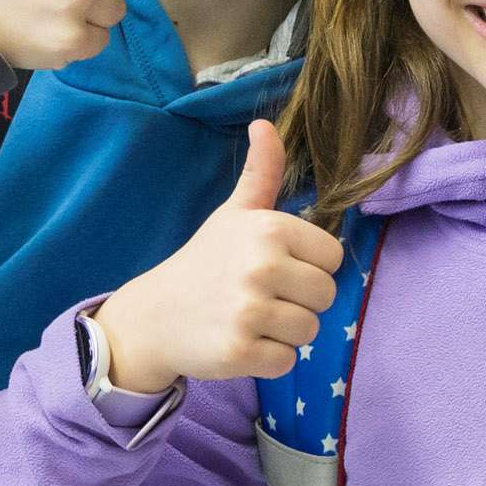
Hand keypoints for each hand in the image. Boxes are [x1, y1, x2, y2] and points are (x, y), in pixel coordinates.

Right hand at [91, 121, 340, 394]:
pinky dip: (266, 360)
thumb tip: (264, 123)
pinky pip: (285, 362)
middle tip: (260, 297)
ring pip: (309, 331)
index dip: (308, 267)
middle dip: (299, 302)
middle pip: (326, 296)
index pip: (333, 258)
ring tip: (249, 319)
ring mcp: (249, 310)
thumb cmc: (204, 261)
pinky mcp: (239, 351)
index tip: (275, 268)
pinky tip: (239, 342)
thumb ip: (260, 172)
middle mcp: (262, 266)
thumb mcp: (233, 213)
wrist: (152, 316)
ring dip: (283, 332)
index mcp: (270, 228)